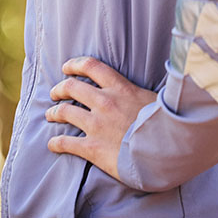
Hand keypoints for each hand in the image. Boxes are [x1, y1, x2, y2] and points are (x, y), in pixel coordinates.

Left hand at [45, 56, 157, 182]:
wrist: (167, 153)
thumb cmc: (167, 127)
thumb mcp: (156, 100)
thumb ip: (141, 94)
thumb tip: (146, 92)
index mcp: (120, 88)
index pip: (91, 66)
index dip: (75, 64)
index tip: (66, 67)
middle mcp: (104, 102)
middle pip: (71, 87)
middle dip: (59, 89)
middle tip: (54, 94)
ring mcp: (96, 125)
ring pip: (65, 112)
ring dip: (54, 113)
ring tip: (50, 115)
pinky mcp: (93, 148)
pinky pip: (67, 143)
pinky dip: (56, 143)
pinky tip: (52, 145)